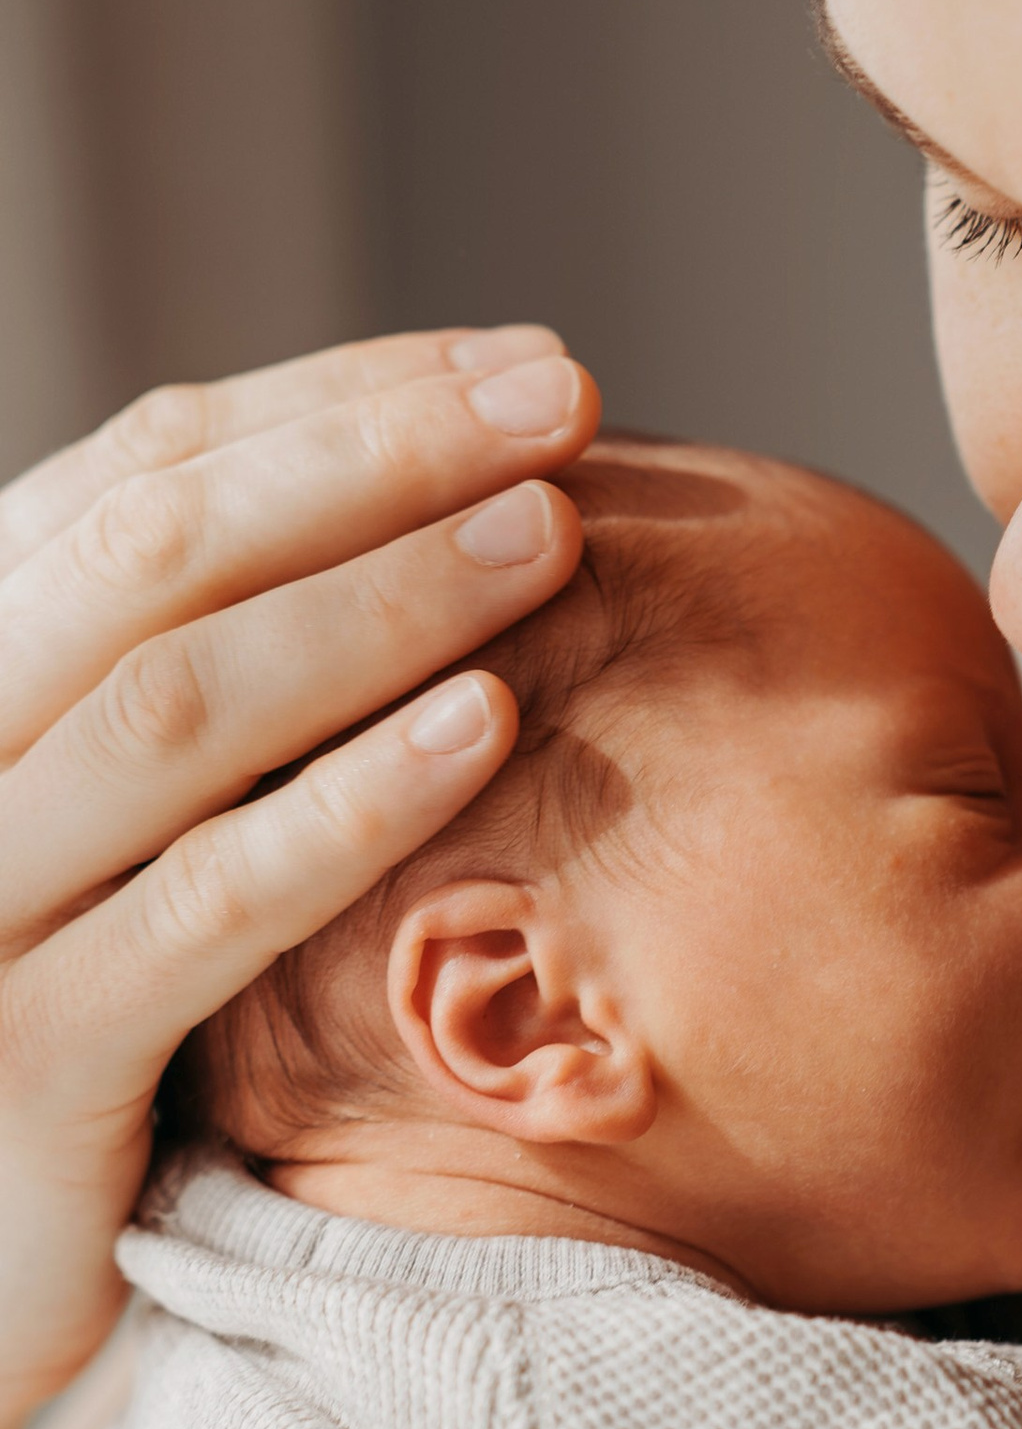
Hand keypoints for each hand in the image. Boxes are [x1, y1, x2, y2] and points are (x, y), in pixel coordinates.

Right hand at [0, 327, 601, 1428]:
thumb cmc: (81, 1039)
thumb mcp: (126, 827)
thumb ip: (217, 683)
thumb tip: (436, 508)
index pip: (138, 470)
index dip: (335, 398)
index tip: (515, 361)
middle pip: (150, 548)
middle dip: (371, 453)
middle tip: (561, 399)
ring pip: (172, 705)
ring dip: (377, 601)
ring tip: (550, 533)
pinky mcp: (22, 1067)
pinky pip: (198, 906)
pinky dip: (343, 804)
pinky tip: (485, 727)